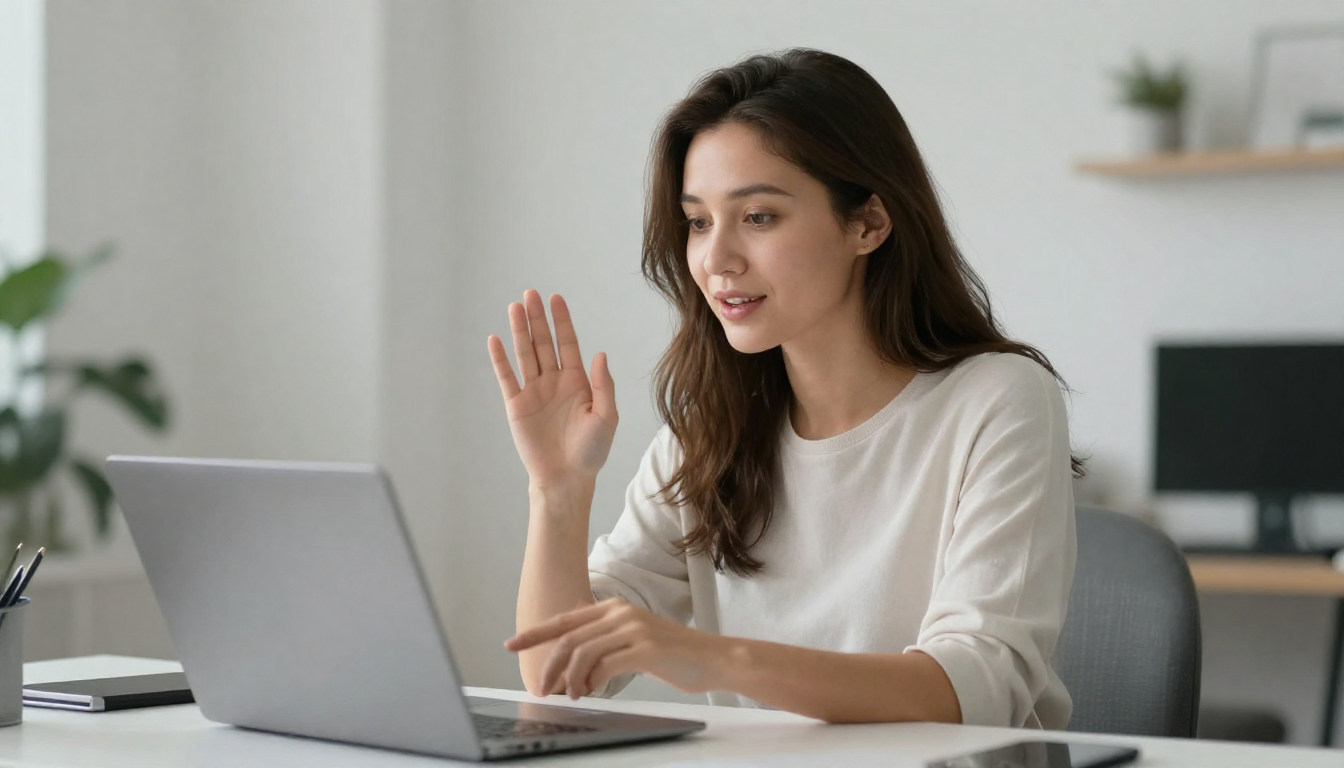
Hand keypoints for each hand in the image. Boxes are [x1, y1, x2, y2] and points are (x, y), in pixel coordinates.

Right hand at [487, 290, 617, 487]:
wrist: (566, 478)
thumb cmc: (591, 452)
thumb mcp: (606, 417)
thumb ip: (603, 385)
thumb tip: (599, 353)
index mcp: (577, 381)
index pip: (568, 343)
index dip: (562, 321)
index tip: (556, 298)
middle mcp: (554, 382)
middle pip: (544, 343)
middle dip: (538, 318)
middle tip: (530, 294)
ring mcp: (534, 392)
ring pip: (525, 354)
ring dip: (519, 330)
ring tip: (514, 307)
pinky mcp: (517, 406)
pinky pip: (507, 377)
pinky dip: (500, 359)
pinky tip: (495, 339)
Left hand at [505, 598, 727, 697]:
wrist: (713, 658)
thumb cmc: (672, 654)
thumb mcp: (633, 639)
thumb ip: (604, 640)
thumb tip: (570, 657)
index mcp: (614, 608)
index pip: (564, 620)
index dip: (534, 633)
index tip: (511, 645)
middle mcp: (621, 613)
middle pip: (568, 639)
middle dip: (549, 667)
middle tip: (543, 689)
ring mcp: (633, 629)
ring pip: (581, 653)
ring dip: (569, 679)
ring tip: (570, 696)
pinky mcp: (645, 649)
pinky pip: (604, 666)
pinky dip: (590, 682)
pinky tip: (590, 692)